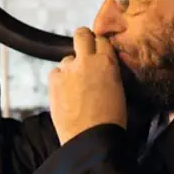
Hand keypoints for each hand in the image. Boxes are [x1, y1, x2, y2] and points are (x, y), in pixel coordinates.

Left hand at [48, 27, 126, 144]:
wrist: (91, 139)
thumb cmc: (110, 120)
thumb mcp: (119, 89)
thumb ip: (110, 71)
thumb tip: (104, 65)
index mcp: (107, 62)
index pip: (102, 39)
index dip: (99, 46)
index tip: (98, 52)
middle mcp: (86, 61)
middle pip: (81, 34)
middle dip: (83, 40)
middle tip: (84, 53)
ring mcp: (68, 69)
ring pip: (67, 58)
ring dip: (71, 67)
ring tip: (76, 86)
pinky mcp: (53, 81)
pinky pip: (55, 72)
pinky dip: (60, 80)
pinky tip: (66, 93)